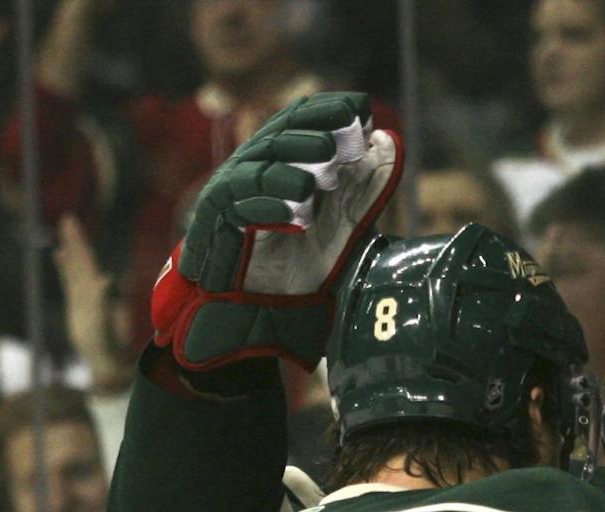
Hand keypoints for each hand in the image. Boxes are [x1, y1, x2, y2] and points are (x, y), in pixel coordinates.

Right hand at [55, 213, 130, 389]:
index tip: (72, 225)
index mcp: (96, 288)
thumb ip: (103, 300)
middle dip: (75, 239)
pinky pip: (69, 279)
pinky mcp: (76, 303)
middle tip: (68, 219)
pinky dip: (65, 267)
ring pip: (75, 266)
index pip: (86, 260)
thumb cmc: (106, 342)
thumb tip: (105, 280)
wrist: (104, 356)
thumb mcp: (104, 319)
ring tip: (64, 232)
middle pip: (81, 258)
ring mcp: (83, 294)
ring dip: (70, 249)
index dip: (79, 243)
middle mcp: (90, 288)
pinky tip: (60, 255)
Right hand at [151, 91, 401, 370]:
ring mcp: (230, 192)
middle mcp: (252, 166)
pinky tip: (299, 215)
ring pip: (258, 165)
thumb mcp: (345, 221)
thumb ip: (366, 185)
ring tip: (324, 180)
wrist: (263, 310)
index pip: (300, 117)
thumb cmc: (300, 261)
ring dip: (293, 166)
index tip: (362, 110)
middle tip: (347, 138)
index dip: (329, 109)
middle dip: (314, 131)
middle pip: (279, 134)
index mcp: (280, 157)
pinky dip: (269, 207)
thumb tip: (390, 142)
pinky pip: (237, 204)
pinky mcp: (214, 221)